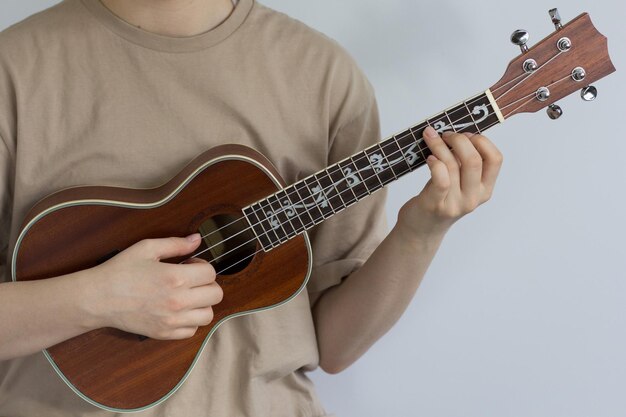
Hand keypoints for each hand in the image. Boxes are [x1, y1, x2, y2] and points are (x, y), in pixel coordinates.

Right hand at [86, 233, 222, 339]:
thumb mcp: (147, 248)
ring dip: (202, 304)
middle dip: (207, 284)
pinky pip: (192, 331)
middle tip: (191, 280)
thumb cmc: (120, 271)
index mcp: (176, 277)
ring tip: (187, 296)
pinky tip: (178, 310)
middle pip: (215, 294)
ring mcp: (172, 320)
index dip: (202, 265)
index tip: (189, 264)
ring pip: (208, 315)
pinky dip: (190, 321)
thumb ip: (176, 244)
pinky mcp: (164, 334)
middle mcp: (178, 301)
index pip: (211, 273)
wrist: (97, 298)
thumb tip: (197, 239)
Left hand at [396, 126, 502, 238]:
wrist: (421, 229)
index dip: (481, 141)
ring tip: (430, 138)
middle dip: (458, 139)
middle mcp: (474, 198)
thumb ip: (464, 164)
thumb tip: (458, 134)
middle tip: (445, 134)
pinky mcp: (436, 204)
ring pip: (453, 164)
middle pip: (474, 159)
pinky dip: (435, 162)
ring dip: (439, 145)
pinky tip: (429, 158)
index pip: (495, 159)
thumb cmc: (439, 199)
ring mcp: (456, 203)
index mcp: (485, 189)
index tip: (466, 134)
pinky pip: (440, 178)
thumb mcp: (459, 183)